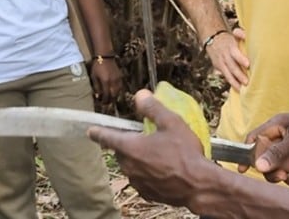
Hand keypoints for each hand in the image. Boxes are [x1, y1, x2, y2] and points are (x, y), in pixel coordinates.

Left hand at [88, 89, 214, 207]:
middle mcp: (129, 166)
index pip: (107, 137)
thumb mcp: (171, 123)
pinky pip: (142, 179)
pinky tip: (164, 170)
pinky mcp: (146, 193)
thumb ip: (153, 108)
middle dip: (129, 144)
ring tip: (160, 155)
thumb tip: (140, 95)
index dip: (98, 132)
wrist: (198, 185)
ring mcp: (137, 182)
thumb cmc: (185, 153)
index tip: (90, 131)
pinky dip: (148, 173)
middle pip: (122, 151)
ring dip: (140, 159)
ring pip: (132, 166)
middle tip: (146, 138)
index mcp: (131, 147)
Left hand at [89, 58, 122, 104]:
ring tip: (110, 98)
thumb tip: (98, 96)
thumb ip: (96, 87)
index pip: (107, 95)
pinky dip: (117, 91)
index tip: (102, 103)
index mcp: (106, 82)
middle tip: (106, 102)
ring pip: (118, 92)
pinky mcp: (120, 77)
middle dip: (110, 100)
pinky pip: (120, 87)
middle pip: (114, 95)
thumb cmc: (97, 67)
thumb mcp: (94, 77)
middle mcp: (113, 81)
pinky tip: (114, 91)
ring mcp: (118, 79)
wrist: (105, 57)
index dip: (105, 100)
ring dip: (114, 96)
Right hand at [205, 27, 249, 91]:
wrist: (212, 39)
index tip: (248, 65)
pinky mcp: (219, 68)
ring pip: (228, 74)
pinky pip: (225, 76)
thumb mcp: (234, 35)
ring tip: (242, 89)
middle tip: (247, 82)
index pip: (235, 54)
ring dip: (235, 82)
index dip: (241, 59)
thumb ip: (241, 35)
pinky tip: (237, 88)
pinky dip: (231, 82)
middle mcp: (224, 56)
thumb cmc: (229, 39)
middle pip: (232, 66)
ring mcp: (220, 63)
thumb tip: (242, 34)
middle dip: (239, 75)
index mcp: (230, 47)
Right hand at [243, 109, 288, 186]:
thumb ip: (278, 152)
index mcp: (276, 127)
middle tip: (284, 176)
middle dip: (275, 172)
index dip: (248, 154)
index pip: (255, 140)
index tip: (244, 169)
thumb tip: (258, 166)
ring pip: (282, 171)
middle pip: (267, 161)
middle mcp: (282, 139)